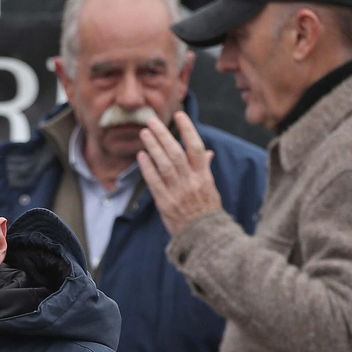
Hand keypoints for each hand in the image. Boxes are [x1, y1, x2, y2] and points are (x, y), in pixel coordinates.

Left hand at [138, 112, 221, 236]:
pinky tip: (141, 155)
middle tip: (152, 121)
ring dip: (153, 147)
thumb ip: (205, 169)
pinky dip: (147, 168)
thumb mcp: (211, 188)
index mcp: (204, 176)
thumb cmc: (207, 211)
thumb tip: (207, 152)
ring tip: (144, 133)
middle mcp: (191, 181)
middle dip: (163, 135)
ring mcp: (178, 192)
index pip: (196, 147)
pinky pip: (154, 182)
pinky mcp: (165, 203)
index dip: (188, 129)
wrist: (204, 236)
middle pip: (176, 152)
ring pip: (164, 164)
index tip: (179, 114)